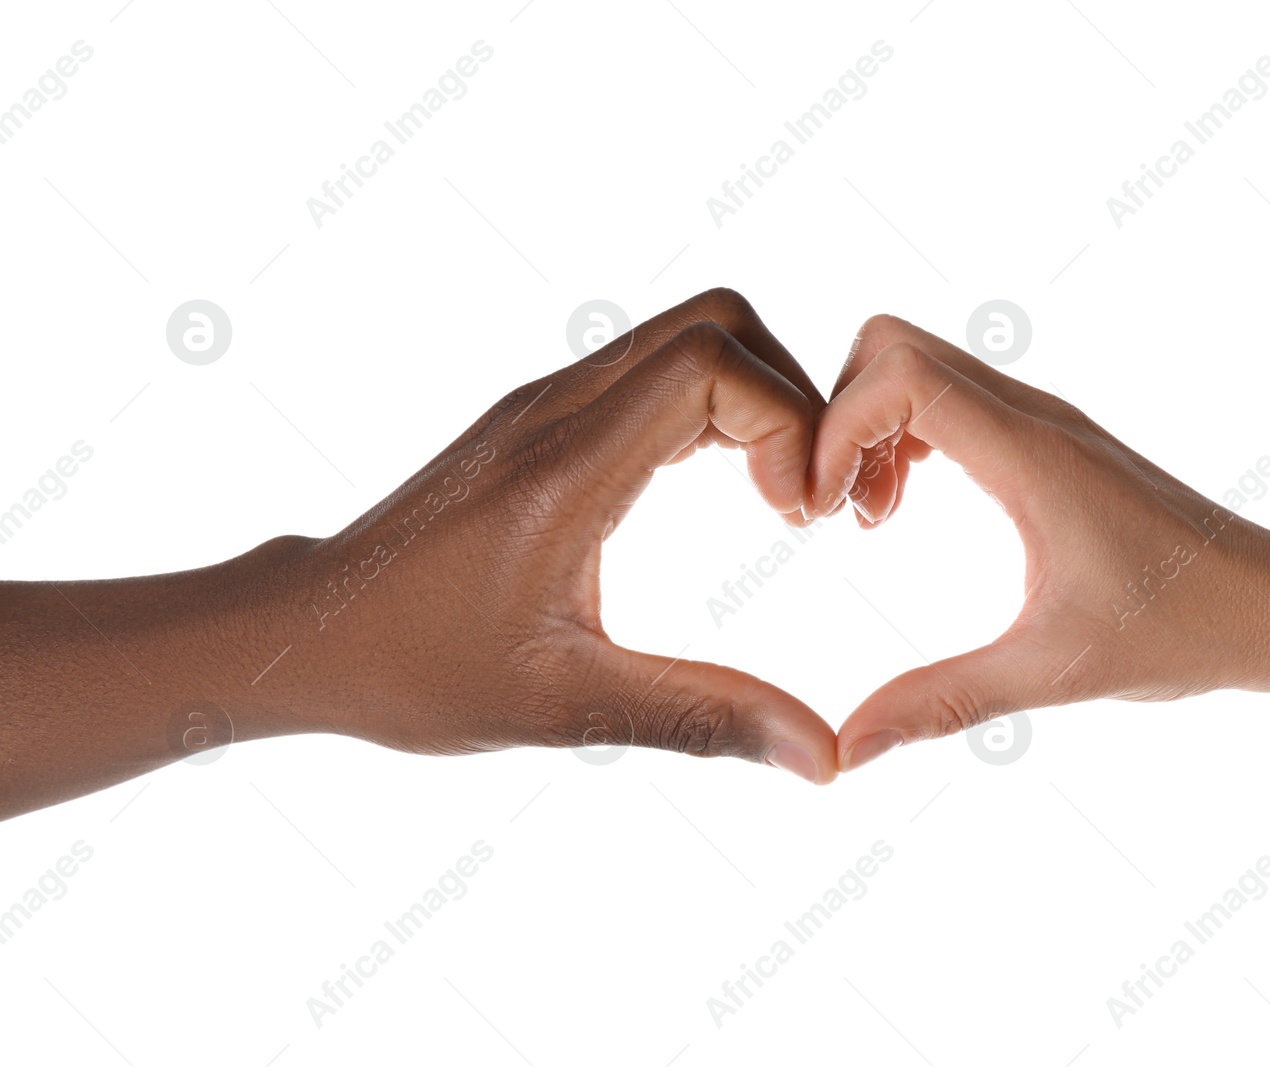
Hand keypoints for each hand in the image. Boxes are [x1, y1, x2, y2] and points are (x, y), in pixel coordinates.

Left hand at [0, 289, 837, 818]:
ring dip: (756, 398)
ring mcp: (545, 404)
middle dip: (789, 397)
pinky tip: (725, 487)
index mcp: (565, 469)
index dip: (786, 421)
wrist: (311, 632)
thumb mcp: (567, 708)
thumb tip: (823, 758)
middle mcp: (556, 410)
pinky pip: (654, 366)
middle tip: (800, 501)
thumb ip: (701, 720)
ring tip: (775, 500)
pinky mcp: (542, 418)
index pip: (711, 363)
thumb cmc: (418, 670)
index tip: (797, 517)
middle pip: (715, 323)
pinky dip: (715, 406)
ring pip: (687, 333)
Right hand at [811, 315, 1269, 770]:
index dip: (836, 427)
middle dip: (839, 415)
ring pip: (917, 363)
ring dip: (869, 426)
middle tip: (834, 510)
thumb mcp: (1053, 672)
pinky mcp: (1045, 438)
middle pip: (893, 345)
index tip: (822, 512)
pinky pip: (948, 397)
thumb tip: (849, 748)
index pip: (900, 374)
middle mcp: (1033, 416)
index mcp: (1032, 455)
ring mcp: (1041, 420)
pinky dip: (903, 435)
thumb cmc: (1183, 629)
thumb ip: (944, 702)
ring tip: (867, 518)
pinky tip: (904, 510)